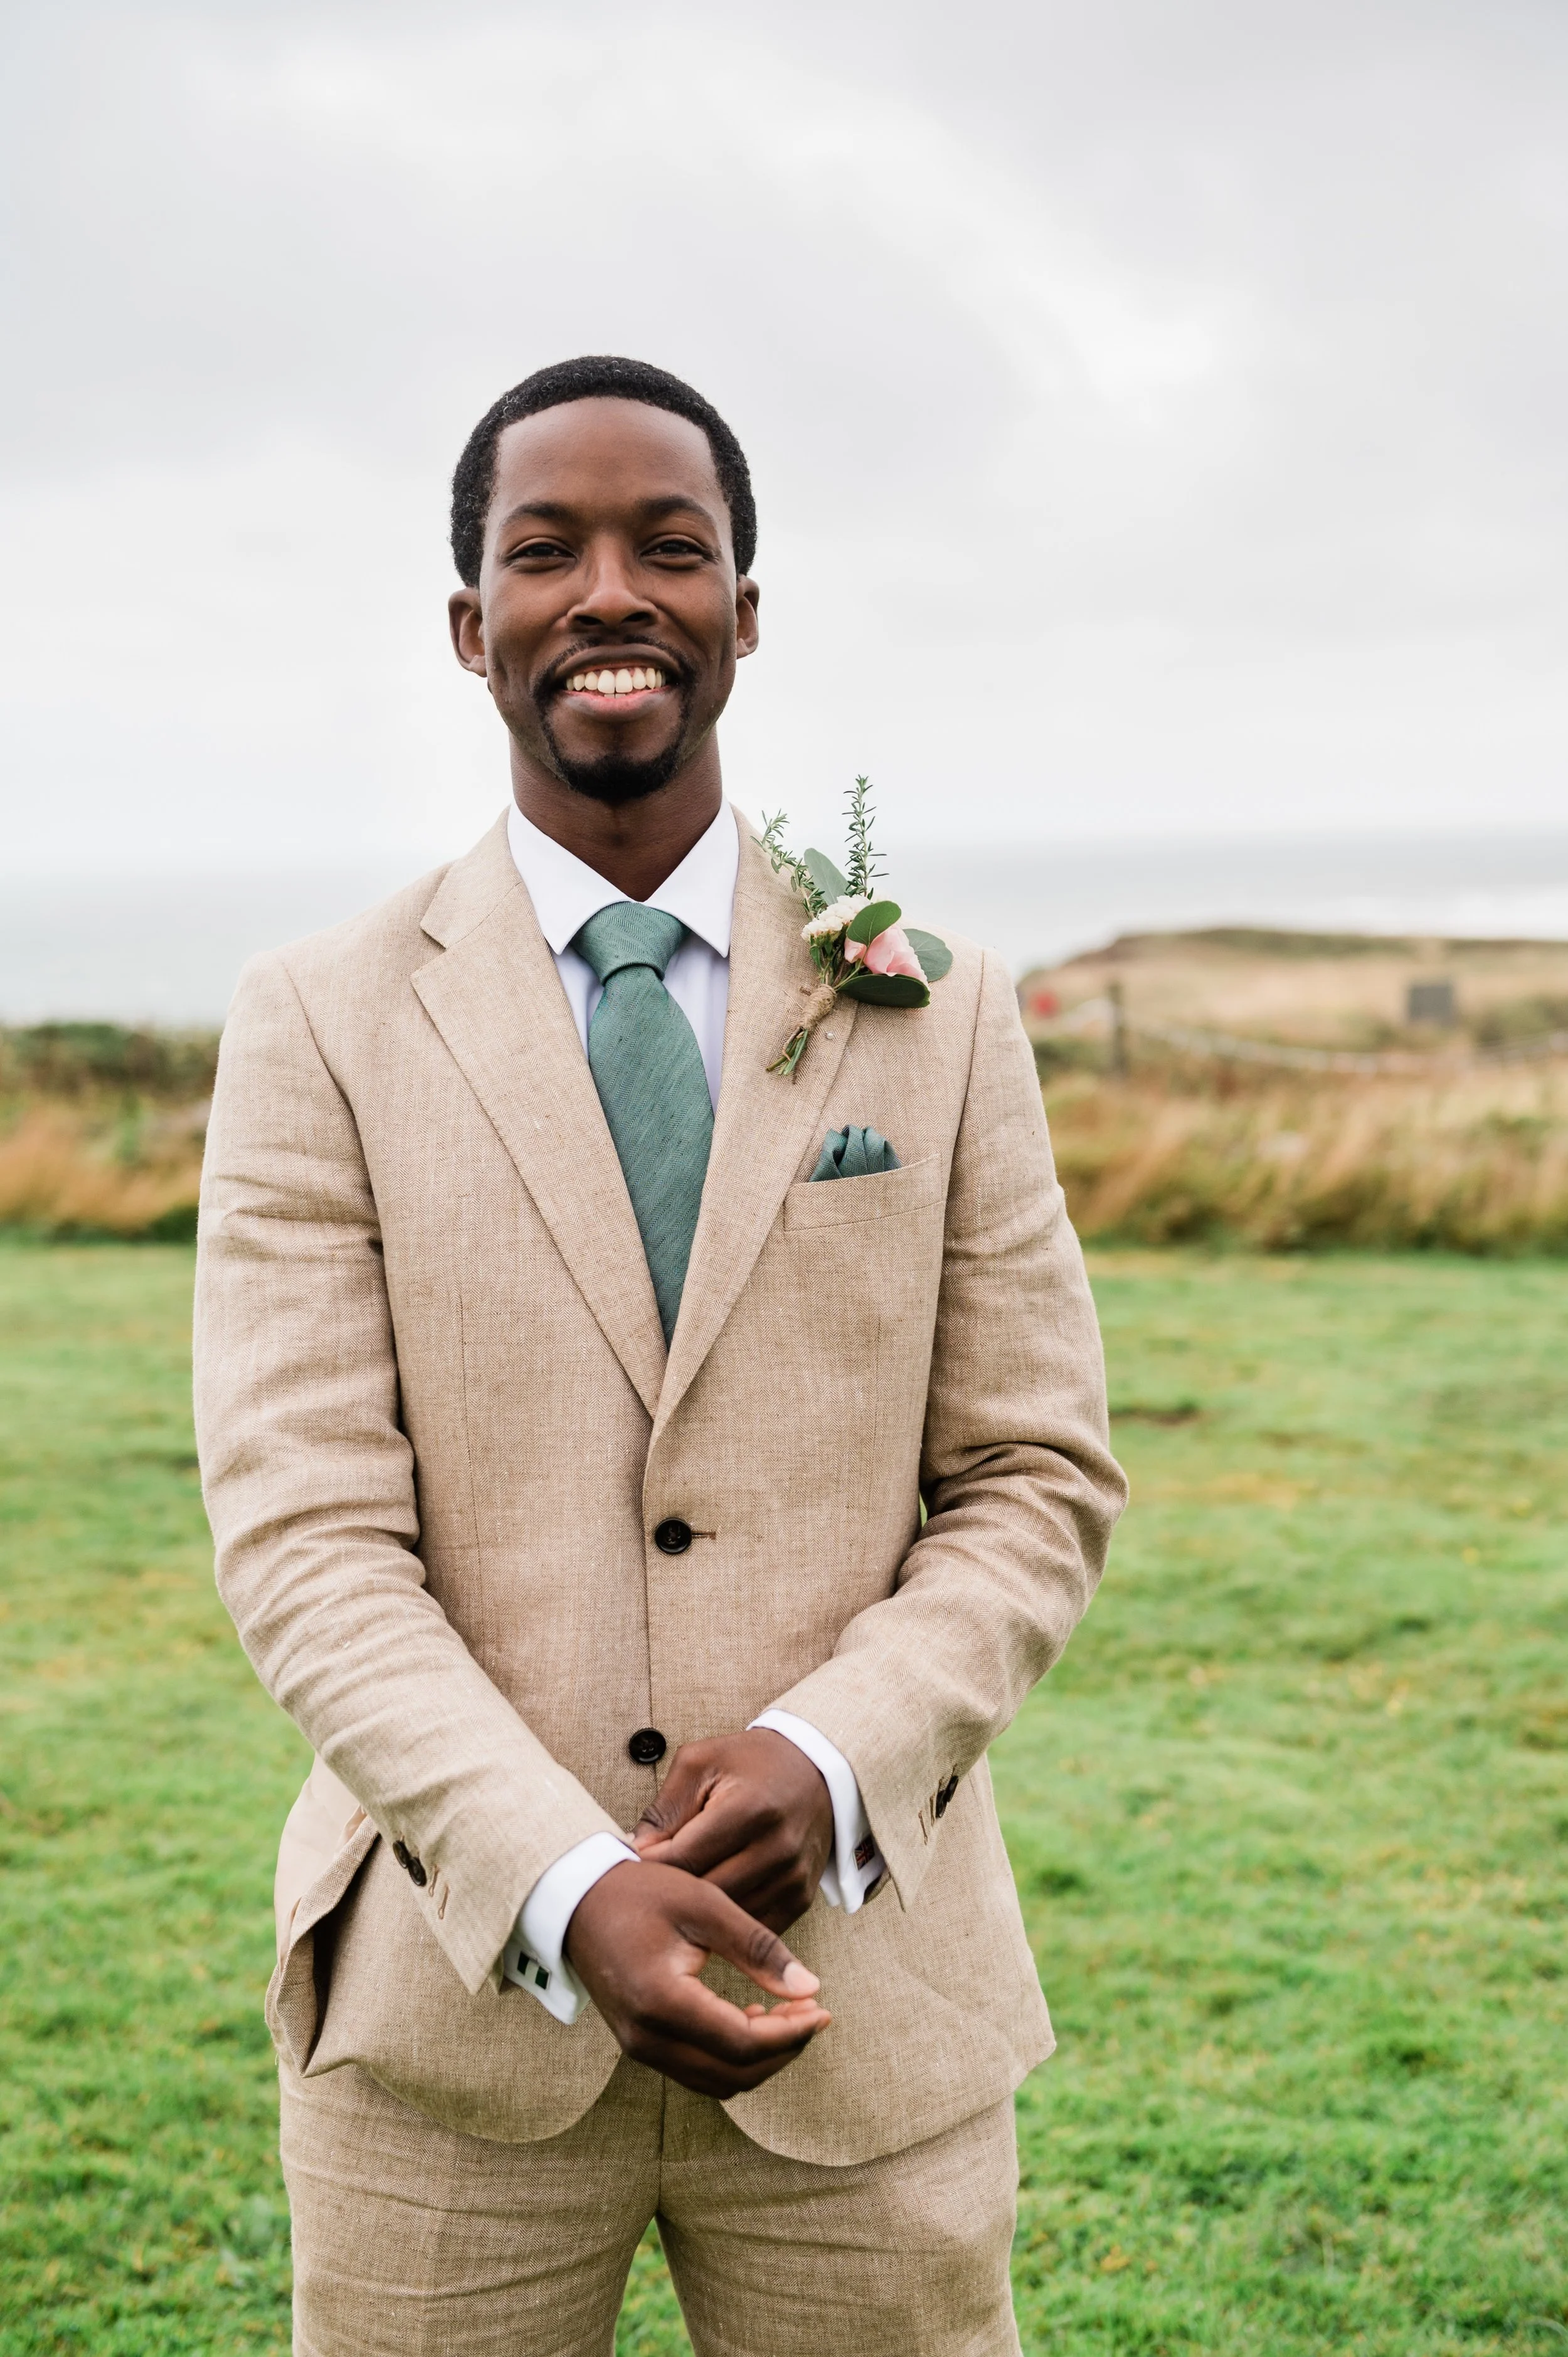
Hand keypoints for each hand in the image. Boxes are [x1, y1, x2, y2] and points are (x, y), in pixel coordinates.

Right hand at [563, 1859, 830, 2096]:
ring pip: (716, 2081)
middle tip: (812, 2011)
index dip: (791, 2034)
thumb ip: (758, 1948)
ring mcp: (638, 2047)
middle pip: (733, 2074)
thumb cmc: (643, 1892)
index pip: (742, 2043)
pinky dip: (732, 2057)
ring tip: (789, 2014)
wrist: (578, 1900)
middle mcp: (646, 2038)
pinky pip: (697, 2070)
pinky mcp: (639, 2045)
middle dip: (782, 2050)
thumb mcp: (705, 1905)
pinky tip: (752, 2017)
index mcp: (662, 2001)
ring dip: (759, 2058)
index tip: (823, 2010)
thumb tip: (811, 1988)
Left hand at [629, 1728, 834, 1931]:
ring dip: (699, 1910)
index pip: (685, 1859)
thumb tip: (635, 1854)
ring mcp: (792, 1878)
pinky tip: (710, 1903)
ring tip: (676, 1894)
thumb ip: (664, 1809)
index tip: (630, 1864)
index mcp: (750, 1810)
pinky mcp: (800, 1898)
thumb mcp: (700, 1764)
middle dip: (671, 1891)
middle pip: (705, 1893)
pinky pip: (751, 1925)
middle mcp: (777, 1848)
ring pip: (727, 1917)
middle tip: (647, 1884)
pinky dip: (727, 1919)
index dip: (651, 1866)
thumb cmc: (748, 1764)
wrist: (814, 1771)